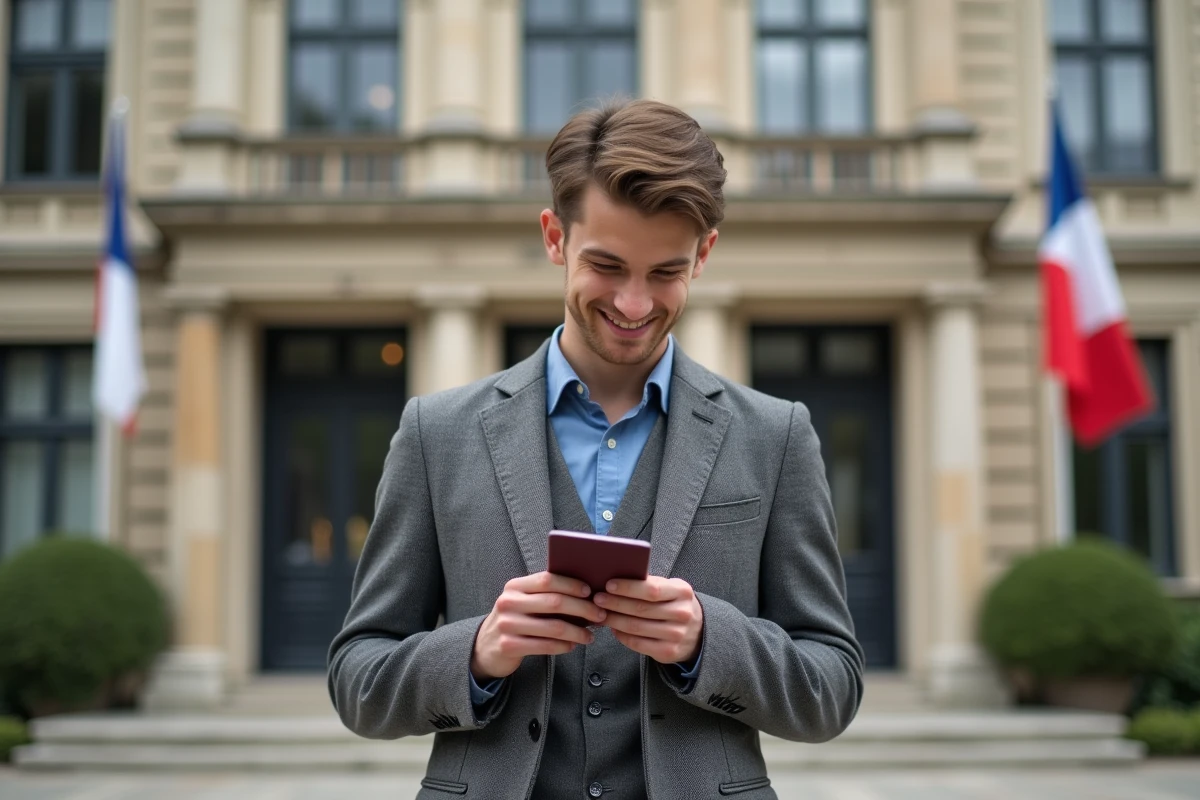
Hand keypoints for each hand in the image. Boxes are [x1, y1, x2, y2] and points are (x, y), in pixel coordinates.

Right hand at [471, 571, 607, 681]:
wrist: (486, 646)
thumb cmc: (516, 619)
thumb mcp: (523, 601)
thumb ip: (546, 594)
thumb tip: (586, 591)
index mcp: (515, 586)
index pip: (547, 579)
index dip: (571, 584)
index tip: (590, 591)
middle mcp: (509, 603)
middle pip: (555, 602)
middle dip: (583, 608)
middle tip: (600, 615)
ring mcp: (507, 625)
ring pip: (554, 627)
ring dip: (578, 632)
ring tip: (590, 635)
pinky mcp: (509, 646)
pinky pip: (546, 645)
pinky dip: (564, 646)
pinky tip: (573, 645)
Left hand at [594, 577, 703, 664]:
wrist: (698, 632)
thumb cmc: (675, 604)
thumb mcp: (671, 589)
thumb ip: (650, 584)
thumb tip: (616, 581)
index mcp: (682, 592)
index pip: (651, 589)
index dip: (628, 588)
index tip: (609, 585)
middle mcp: (682, 613)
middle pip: (640, 609)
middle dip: (615, 603)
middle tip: (597, 599)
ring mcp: (676, 634)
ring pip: (636, 627)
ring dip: (614, 620)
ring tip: (600, 614)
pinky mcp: (668, 651)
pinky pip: (638, 643)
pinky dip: (621, 635)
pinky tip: (613, 628)